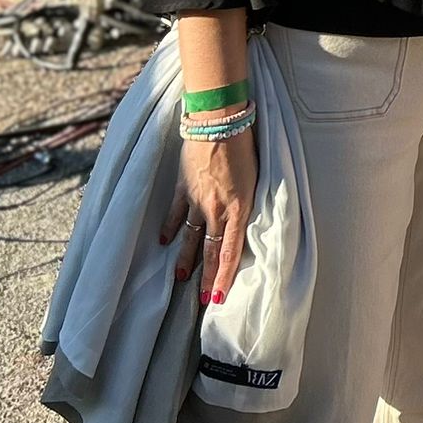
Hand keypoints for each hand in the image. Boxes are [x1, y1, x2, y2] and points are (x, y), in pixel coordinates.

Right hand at [164, 127, 257, 306]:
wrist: (218, 122)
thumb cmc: (245, 145)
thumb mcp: (257, 177)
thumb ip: (249, 201)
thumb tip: (244, 220)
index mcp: (238, 208)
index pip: (230, 252)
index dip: (223, 277)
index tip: (216, 298)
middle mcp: (215, 209)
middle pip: (209, 250)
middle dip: (205, 277)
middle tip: (201, 301)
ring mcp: (196, 199)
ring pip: (190, 236)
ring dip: (185, 259)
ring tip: (181, 278)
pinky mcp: (183, 186)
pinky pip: (175, 213)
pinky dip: (170, 227)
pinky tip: (165, 241)